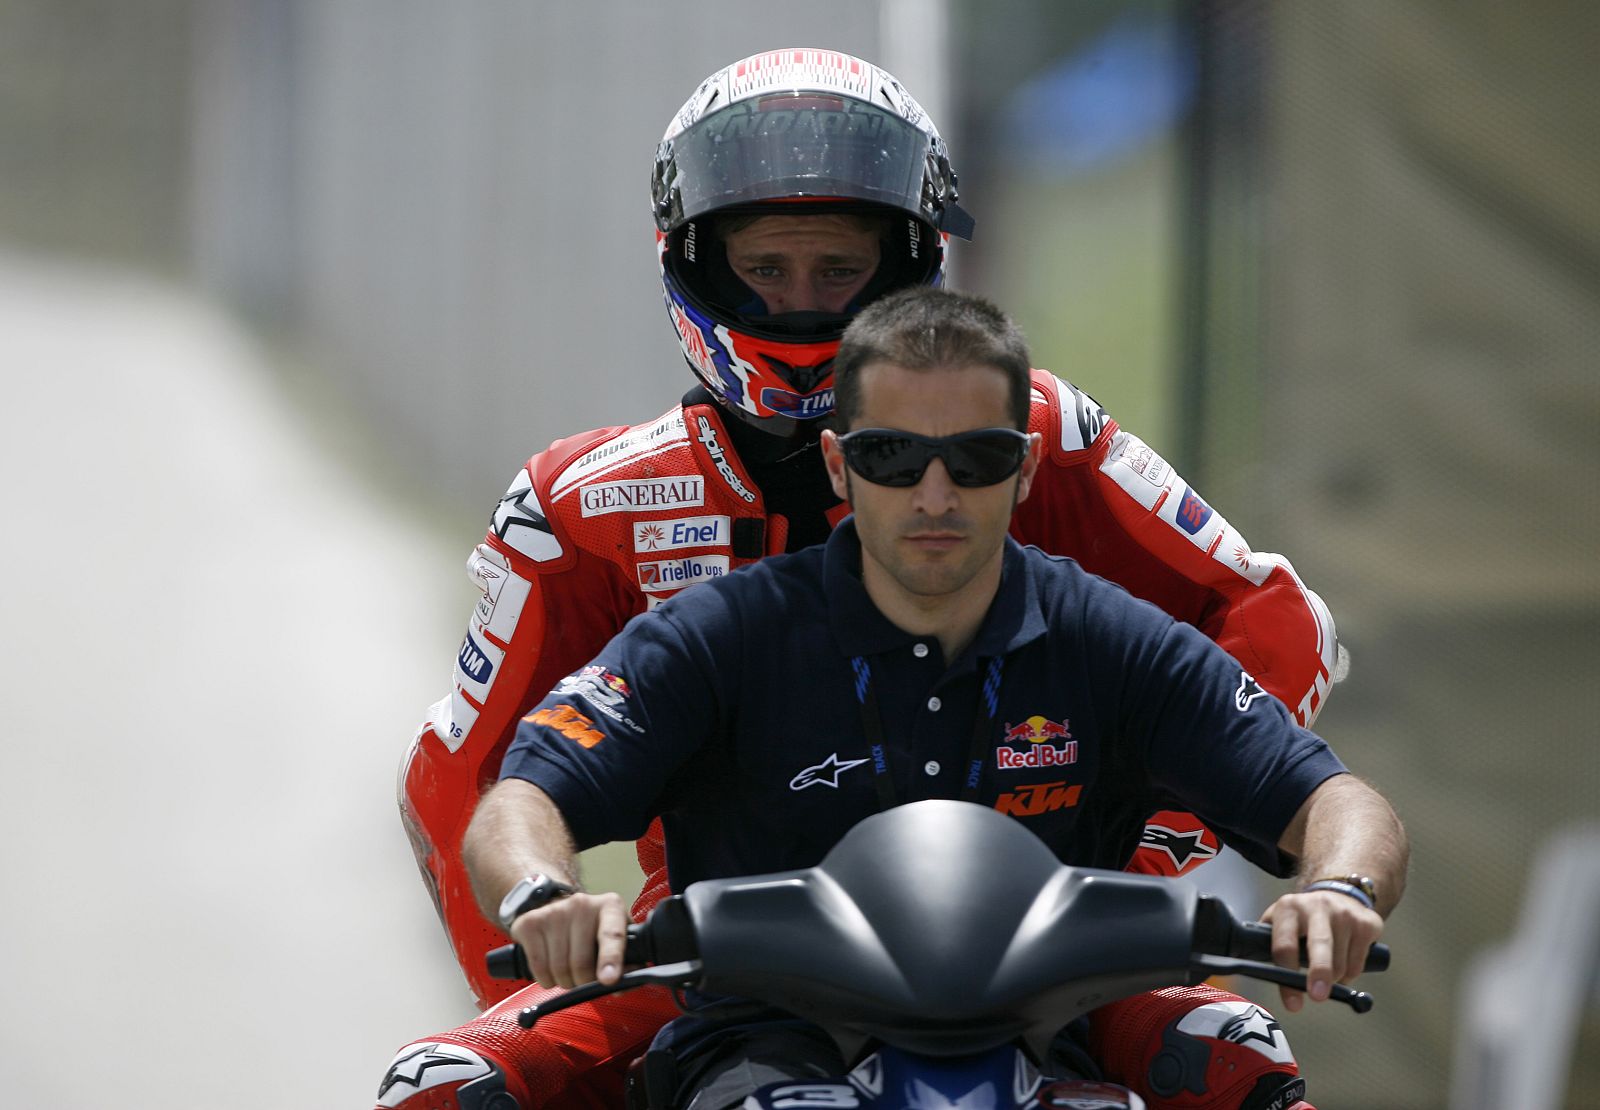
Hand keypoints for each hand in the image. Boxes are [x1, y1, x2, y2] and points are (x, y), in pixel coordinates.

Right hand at [507, 890, 629, 987]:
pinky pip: (538, 967)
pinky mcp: (530, 923)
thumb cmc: (592, 929)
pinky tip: (551, 970)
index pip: (612, 934)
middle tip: (584, 980)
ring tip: (568, 972)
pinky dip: (546, 980)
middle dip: (583, 983)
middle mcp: (582, 904)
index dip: (610, 959)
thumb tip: (624, 987)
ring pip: (558, 969)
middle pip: (581, 963)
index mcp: (610, 906)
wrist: (558, 906)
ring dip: (564, 982)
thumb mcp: (615, 936)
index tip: (609, 980)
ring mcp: (554, 912)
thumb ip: (627, 961)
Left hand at [1259, 889, 1383, 1012]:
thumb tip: (1260, 975)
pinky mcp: (1366, 924)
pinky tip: (1343, 961)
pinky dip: (1350, 973)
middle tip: (1317, 996)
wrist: (1338, 894)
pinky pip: (1358, 963)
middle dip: (1318, 973)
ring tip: (1326, 971)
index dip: (1287, 975)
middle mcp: (1317, 907)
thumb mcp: (1280, 922)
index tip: (1293, 1002)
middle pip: (1319, 945)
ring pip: (1341, 963)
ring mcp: (1344, 914)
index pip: (1285, 945)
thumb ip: (1269, 944)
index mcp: (1289, 909)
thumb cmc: (1303, 917)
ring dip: (1334, 979)